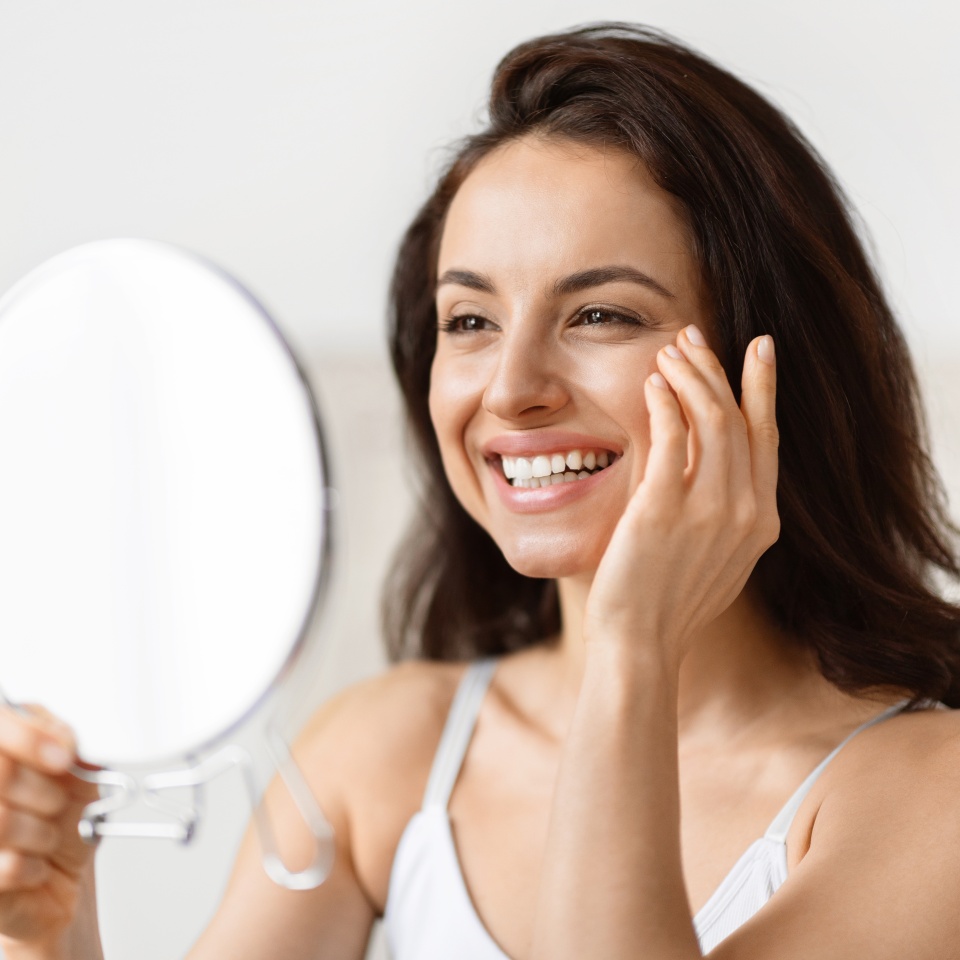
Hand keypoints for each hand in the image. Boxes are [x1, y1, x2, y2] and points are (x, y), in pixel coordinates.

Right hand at [0, 704, 97, 947]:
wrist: (59, 881)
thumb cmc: (65, 826)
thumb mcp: (82, 781)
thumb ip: (75, 755)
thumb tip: (66, 745)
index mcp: (6, 750)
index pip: (0, 719)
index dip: (30, 738)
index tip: (64, 758)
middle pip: (4, 771)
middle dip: (46, 792)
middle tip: (58, 805)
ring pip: (3, 819)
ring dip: (42, 833)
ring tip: (48, 838)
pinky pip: (7, 865)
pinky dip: (34, 867)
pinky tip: (36, 866)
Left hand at [582, 324, 779, 670]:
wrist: (641, 644)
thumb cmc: (668, 602)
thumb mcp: (715, 557)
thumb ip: (723, 513)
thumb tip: (705, 469)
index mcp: (761, 522)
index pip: (767, 438)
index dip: (763, 388)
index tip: (758, 348)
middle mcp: (746, 513)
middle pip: (740, 419)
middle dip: (717, 369)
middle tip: (693, 337)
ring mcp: (709, 512)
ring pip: (712, 420)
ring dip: (691, 377)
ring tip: (669, 352)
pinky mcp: (664, 512)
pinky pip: (671, 439)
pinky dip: (664, 404)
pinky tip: (652, 384)